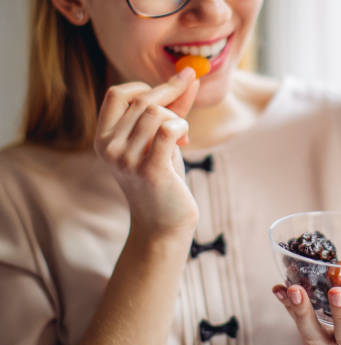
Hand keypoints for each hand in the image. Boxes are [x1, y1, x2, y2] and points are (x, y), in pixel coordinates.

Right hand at [94, 68, 200, 237]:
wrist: (163, 224)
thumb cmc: (163, 180)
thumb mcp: (160, 141)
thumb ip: (172, 109)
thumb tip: (190, 77)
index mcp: (102, 139)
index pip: (117, 93)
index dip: (146, 85)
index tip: (172, 88)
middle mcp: (109, 148)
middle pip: (142, 100)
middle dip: (171, 98)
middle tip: (187, 111)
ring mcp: (127, 160)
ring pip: (157, 113)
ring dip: (177, 119)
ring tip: (182, 139)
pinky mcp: (150, 170)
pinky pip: (169, 129)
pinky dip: (182, 127)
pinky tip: (184, 142)